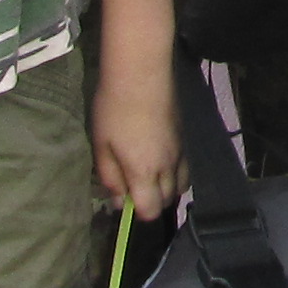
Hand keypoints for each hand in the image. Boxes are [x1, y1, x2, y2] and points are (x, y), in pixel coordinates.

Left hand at [89, 42, 184, 219]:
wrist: (141, 74)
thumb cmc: (114, 110)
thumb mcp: (102, 147)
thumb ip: (111, 178)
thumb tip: (119, 202)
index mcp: (145, 172)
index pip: (151, 210)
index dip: (138, 213)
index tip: (125, 201)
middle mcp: (168, 167)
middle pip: (168, 201)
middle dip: (152, 202)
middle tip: (133, 187)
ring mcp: (180, 152)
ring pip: (182, 186)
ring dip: (166, 189)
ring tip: (148, 176)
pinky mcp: (184, 138)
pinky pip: (185, 168)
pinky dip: (175, 173)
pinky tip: (160, 159)